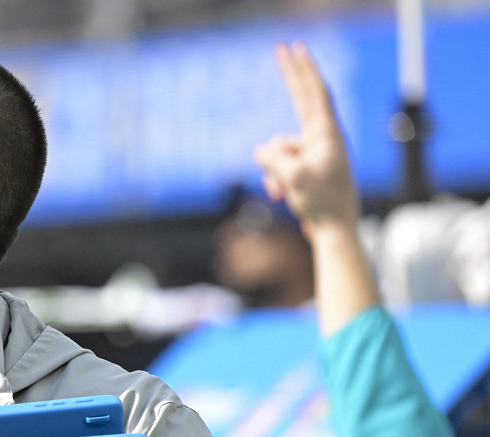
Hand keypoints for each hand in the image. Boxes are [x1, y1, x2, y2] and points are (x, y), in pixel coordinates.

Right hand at [253, 42, 359, 237]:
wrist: (335, 229)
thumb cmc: (320, 202)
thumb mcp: (291, 177)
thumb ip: (272, 156)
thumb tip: (261, 150)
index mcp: (326, 134)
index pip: (314, 92)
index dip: (303, 69)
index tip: (294, 48)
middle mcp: (322, 138)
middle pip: (302, 98)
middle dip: (291, 75)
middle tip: (282, 47)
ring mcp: (313, 152)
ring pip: (277, 148)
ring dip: (272, 171)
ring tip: (284, 193)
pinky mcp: (306, 167)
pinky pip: (278, 164)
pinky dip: (274, 179)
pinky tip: (281, 197)